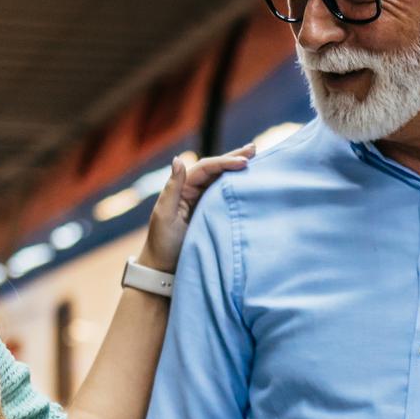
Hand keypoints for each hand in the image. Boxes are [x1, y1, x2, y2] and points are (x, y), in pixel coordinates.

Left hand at [140, 143, 255, 272]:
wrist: (165, 269)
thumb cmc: (162, 243)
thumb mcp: (164, 215)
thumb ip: (172, 188)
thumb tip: (178, 159)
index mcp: (183, 188)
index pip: (206, 168)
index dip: (224, 162)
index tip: (244, 163)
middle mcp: (194, 191)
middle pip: (216, 169)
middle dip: (234, 158)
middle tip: (254, 149)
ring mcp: (204, 203)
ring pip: (223, 180)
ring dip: (238, 170)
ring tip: (257, 159)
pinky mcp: (212, 215)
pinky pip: (226, 197)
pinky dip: (238, 187)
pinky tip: (250, 183)